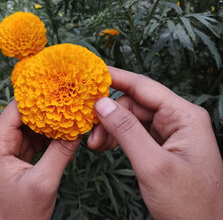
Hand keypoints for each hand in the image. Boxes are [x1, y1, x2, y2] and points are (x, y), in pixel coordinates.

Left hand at [0, 100, 80, 219]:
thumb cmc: (19, 214)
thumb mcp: (43, 182)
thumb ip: (61, 152)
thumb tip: (78, 126)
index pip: (18, 107)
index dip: (40, 96)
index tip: (62, 88)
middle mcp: (0, 140)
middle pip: (26, 113)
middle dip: (49, 108)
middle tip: (73, 100)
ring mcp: (10, 147)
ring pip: (33, 124)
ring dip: (52, 122)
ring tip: (73, 114)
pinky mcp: (19, 154)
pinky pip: (37, 137)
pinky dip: (51, 135)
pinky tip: (67, 133)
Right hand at [88, 67, 222, 219]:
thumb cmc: (188, 204)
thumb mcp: (153, 166)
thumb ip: (126, 131)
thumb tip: (101, 104)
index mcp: (184, 117)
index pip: (144, 87)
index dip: (116, 78)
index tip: (91, 75)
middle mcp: (178, 120)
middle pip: (135, 104)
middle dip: (110, 115)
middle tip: (91, 132)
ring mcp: (169, 133)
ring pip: (132, 119)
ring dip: (111, 128)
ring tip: (96, 144)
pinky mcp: (161, 146)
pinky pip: (135, 133)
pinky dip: (118, 138)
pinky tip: (106, 145)